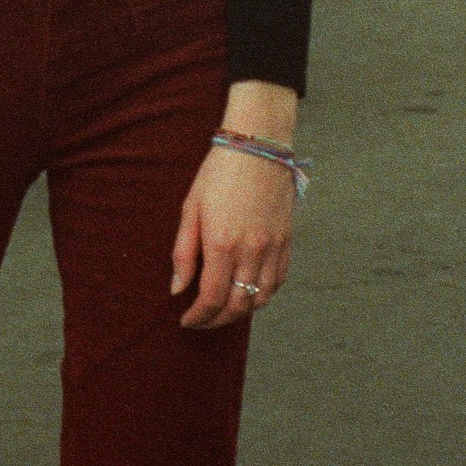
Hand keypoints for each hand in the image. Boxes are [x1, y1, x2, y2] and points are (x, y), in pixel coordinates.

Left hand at [171, 82, 299, 329]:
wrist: (258, 144)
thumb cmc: (218, 173)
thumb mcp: (191, 209)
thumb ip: (183, 253)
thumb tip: (177, 289)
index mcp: (222, 244)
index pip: (212, 299)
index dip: (198, 317)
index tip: (186, 320)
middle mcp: (251, 251)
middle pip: (238, 306)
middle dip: (217, 321)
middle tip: (202, 320)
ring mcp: (273, 247)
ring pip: (261, 299)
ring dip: (241, 312)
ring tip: (224, 310)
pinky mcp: (287, 240)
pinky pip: (278, 281)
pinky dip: (263, 295)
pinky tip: (248, 293)